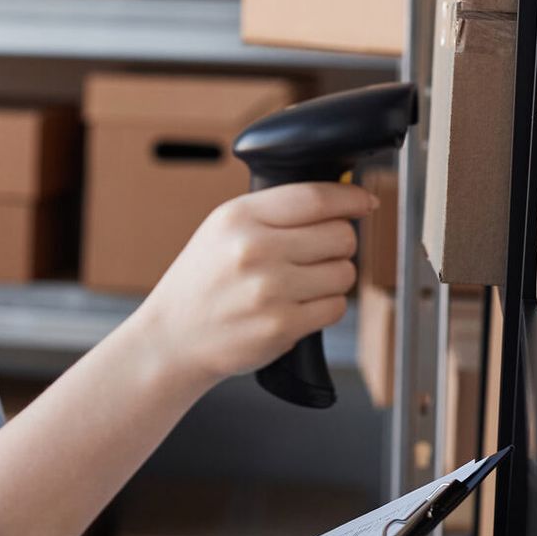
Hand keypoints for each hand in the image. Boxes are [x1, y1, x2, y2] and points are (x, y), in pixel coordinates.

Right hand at [130, 181, 376, 389]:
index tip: (363, 202)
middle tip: (319, 253)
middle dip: (340, 244)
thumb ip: (273, 213)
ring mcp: (268, 290)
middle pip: (341, 235)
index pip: (315, 198)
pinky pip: (335, 307)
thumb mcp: (222, 231)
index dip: (350, 198)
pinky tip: (297, 306)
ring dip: (333, 278)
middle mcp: (253, 250)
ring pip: (344, 273)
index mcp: (238, 218)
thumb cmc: (202, 282)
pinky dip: (325, 307)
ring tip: (301, 284)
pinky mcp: (281, 326)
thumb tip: (338, 204)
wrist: (172, 337)